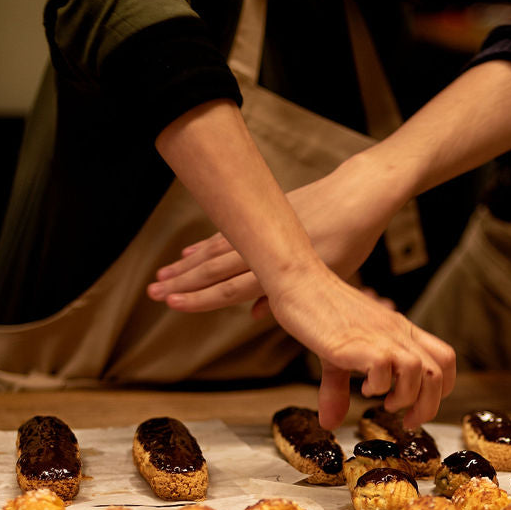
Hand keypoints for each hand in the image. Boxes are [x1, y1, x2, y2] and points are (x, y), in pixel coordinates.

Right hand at [147, 152, 399, 314]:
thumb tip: (250, 315)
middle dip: (182, 282)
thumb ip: (288, 296)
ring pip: (215, 249)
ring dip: (186, 265)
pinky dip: (205, 244)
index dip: (200, 299)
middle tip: (152, 293)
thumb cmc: (350, 241)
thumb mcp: (327, 276)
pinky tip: (188, 252)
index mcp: (280, 267)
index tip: (173, 304)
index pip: (230, 288)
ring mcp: (261, 228)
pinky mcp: (263, 213)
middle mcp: (264, 247)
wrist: (358, 195)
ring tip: (162, 276)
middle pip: (214, 268)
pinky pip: (227, 232)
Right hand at [264, 264, 455, 429]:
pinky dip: (378, 387)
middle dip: (428, 407)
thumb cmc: (320, 313)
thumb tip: (329, 423)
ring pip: (420, 371)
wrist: (301, 283)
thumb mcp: (337, 355)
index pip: (445, 359)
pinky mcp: (359, 342)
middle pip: (438, 373)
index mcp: (401, 332)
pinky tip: (364, 387)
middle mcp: (398, 333)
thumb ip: (338, 389)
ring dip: (406, 397)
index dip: (441, 389)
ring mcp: (381, 337)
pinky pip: (385, 368)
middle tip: (407, 421)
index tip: (418, 407)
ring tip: (385, 402)